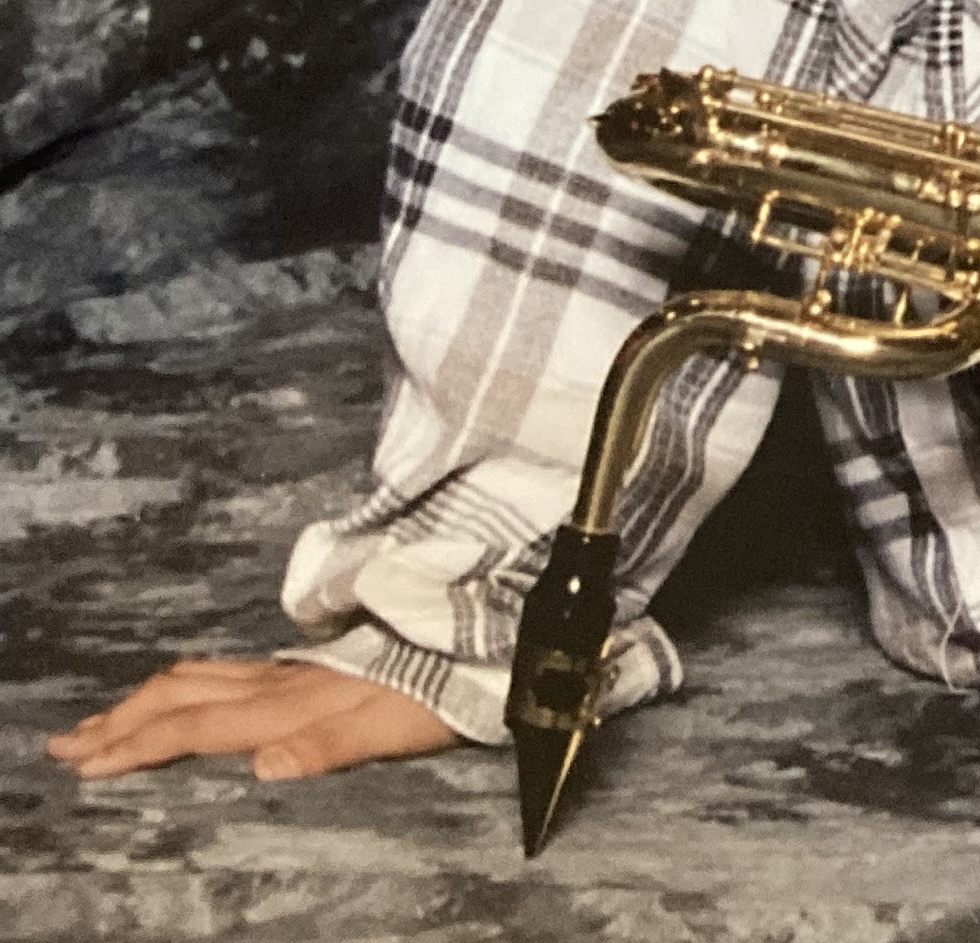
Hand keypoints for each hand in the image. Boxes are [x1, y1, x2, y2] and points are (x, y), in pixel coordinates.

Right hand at [47, 659, 454, 783]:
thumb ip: (328, 746)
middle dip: (119, 722)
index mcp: (289, 705)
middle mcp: (281, 683)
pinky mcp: (308, 666)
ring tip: (101, 719)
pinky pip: (225, 669)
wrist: (483, 643)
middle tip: (64, 745)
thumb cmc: (440, 696)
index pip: (195, 726)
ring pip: (199, 678)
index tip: (82, 765)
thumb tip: (264, 768)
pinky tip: (181, 688)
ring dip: (142, 700)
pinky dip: (181, 683)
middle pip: (182, 698)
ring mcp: (293, 670)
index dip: (136, 745)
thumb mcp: (392, 728)